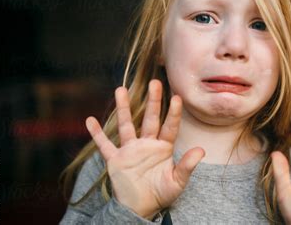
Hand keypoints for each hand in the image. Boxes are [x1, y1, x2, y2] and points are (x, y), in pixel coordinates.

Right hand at [85, 79, 204, 218]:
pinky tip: (90, 120)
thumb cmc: (161, 193)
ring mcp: (130, 150)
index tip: (177, 97)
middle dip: (153, 101)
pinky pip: (104, 145)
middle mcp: (147, 144)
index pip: (170, 127)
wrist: (140, 208)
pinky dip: (97, 134)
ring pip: (126, 125)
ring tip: (120, 89)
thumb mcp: (177, 181)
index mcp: (163, 148)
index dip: (173, 113)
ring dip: (123, 108)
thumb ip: (187, 166)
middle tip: (155, 82)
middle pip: (150, 119)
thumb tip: (201, 150)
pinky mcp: (115, 159)